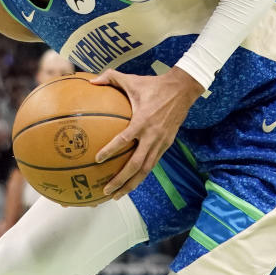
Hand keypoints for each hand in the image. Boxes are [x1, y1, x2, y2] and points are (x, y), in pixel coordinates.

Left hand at [92, 67, 203, 198]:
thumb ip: (111, 78)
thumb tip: (92, 80)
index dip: (110, 150)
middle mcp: (152, 136)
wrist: (183, 90)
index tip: (98, 160)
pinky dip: (141, 175)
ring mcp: (161, 143)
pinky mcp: (166, 145)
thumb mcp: (132, 80)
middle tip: (106, 191)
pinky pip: (152, 164)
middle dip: (121, 180)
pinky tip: (130, 183)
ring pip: (145, 170)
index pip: (124, 140)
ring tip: (117, 196)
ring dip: (131, 184)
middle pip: (136, 165)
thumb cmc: (154, 85)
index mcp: (142, 121)